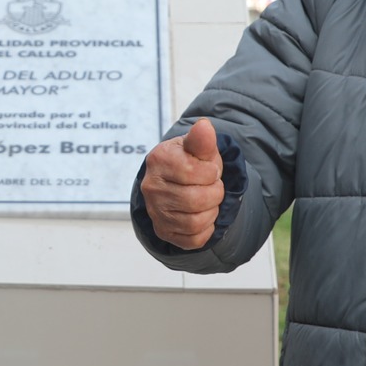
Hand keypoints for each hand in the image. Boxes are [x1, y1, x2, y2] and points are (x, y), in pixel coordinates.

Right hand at [139, 119, 226, 249]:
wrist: (178, 181)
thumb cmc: (191, 161)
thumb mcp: (197, 148)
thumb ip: (202, 139)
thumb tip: (204, 126)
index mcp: (159, 160)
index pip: (196, 173)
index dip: (212, 172)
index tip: (208, 170)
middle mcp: (151, 187)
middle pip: (196, 200)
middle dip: (214, 193)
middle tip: (211, 187)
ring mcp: (155, 211)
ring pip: (196, 222)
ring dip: (211, 211)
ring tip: (207, 200)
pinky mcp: (163, 231)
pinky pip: (194, 239)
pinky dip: (206, 229)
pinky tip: (202, 215)